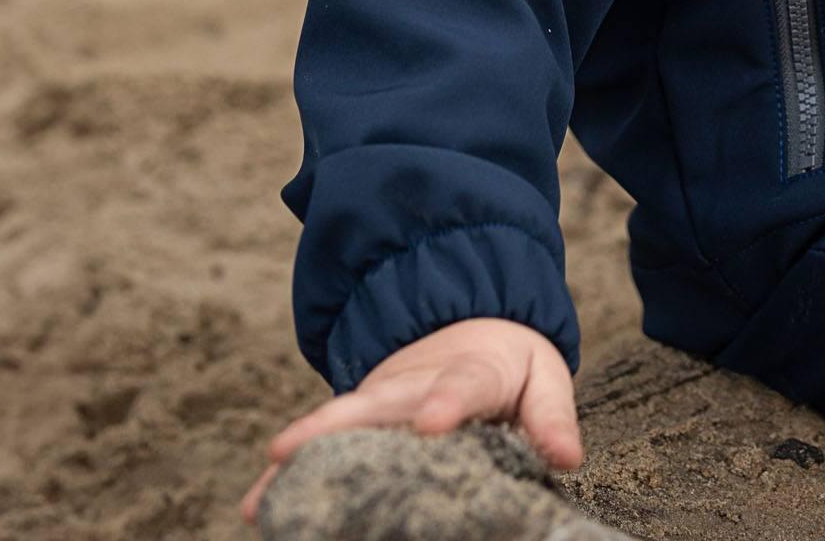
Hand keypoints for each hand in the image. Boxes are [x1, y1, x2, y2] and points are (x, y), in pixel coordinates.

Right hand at [239, 316, 581, 524]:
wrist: (471, 322)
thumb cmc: (510, 365)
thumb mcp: (542, 377)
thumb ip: (550, 417)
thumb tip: (566, 457)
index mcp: (470, 371)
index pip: (460, 386)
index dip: (445, 403)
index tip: (431, 422)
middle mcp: (414, 385)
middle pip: (376, 401)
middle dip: (339, 423)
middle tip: (295, 447)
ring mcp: (379, 402)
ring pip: (339, 422)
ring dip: (303, 449)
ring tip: (265, 484)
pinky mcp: (359, 422)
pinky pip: (322, 444)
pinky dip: (290, 470)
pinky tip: (258, 503)